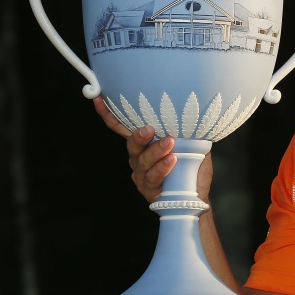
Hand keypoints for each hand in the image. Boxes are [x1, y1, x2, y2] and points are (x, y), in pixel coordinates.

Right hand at [93, 96, 211, 203]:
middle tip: (150, 129)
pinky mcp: (148, 189)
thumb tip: (190, 111)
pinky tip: (172, 161)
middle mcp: (139, 158)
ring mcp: (142, 174)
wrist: (196, 195)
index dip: (110, 115)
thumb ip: (184, 130)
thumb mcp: (190, 144)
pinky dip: (162, 168)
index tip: (99, 99)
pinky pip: (153, 177)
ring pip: (143, 161)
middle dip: (139, 136)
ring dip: (156, 150)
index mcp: (145, 144)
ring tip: (170, 143)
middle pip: (132, 144)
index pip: (123, 128)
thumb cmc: (191, 168)